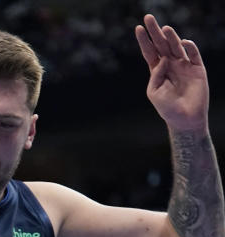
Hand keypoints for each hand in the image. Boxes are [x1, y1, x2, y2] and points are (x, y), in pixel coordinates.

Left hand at [135, 14, 208, 131]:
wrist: (185, 118)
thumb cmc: (167, 107)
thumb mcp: (154, 92)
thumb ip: (155, 75)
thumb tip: (162, 60)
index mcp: (158, 70)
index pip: (150, 51)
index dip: (145, 40)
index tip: (138, 28)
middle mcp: (171, 64)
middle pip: (162, 44)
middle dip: (155, 32)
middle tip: (149, 17)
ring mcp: (184, 65)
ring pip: (176, 47)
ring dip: (171, 37)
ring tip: (164, 28)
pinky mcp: (197, 69)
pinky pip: (193, 55)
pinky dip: (189, 47)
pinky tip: (182, 42)